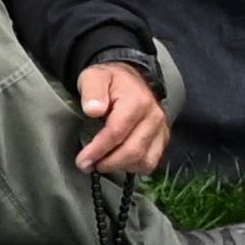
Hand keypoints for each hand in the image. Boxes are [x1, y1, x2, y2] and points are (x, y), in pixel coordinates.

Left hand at [76, 58, 172, 178]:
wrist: (130, 78)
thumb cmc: (110, 80)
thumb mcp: (94, 77)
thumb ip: (92, 91)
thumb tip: (93, 109)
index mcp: (137, 101)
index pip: (117, 132)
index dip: (98, 149)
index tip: (83, 160)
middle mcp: (153, 117)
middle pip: (133, 150)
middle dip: (108, 163)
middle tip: (87, 165)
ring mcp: (160, 129)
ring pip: (144, 160)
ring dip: (120, 167)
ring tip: (101, 164)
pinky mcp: (162, 138)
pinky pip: (151, 161)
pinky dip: (134, 167)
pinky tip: (118, 163)